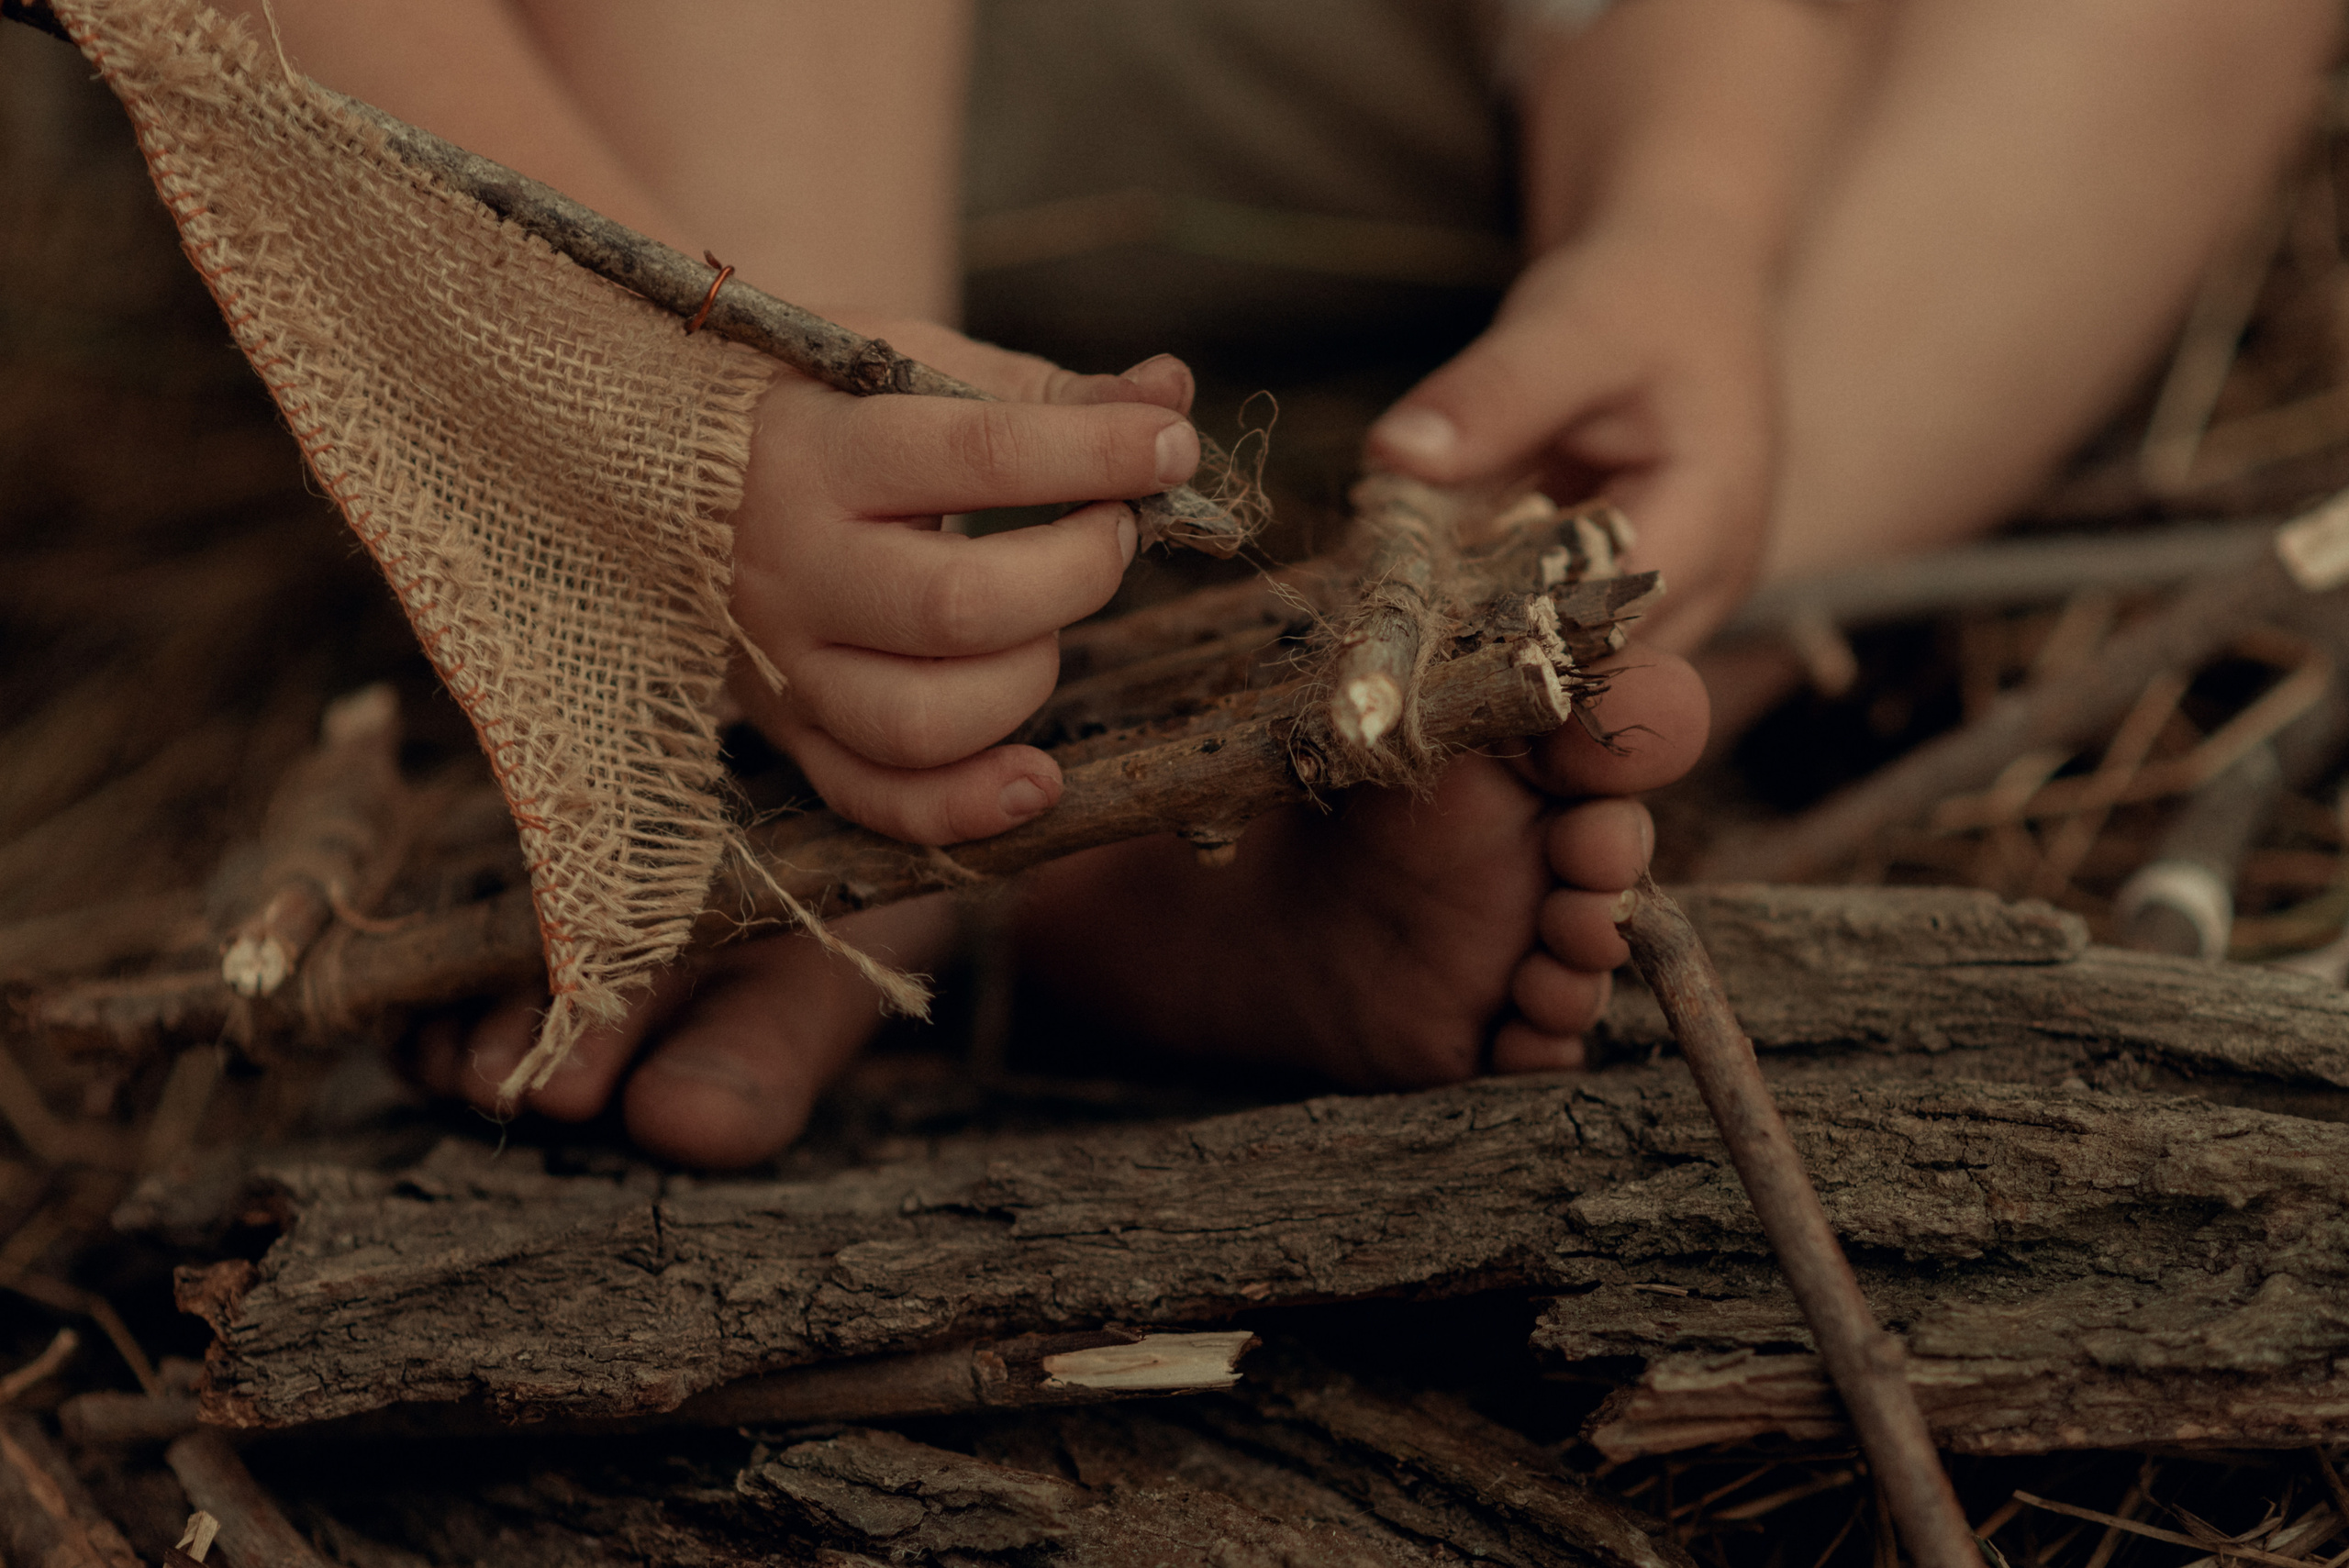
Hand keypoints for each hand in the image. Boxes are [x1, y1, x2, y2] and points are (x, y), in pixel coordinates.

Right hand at [729, 326, 1202, 842]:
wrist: (659, 465)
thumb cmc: (812, 408)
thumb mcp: (906, 365)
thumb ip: (1044, 391)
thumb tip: (1170, 395)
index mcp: (812, 450)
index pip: (979, 456)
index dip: (1097, 454)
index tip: (1169, 447)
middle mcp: (788, 567)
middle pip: (960, 607)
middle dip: (1077, 571)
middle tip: (1111, 528)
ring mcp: (782, 663)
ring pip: (924, 722)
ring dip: (1027, 680)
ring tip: (1048, 621)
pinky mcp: (785, 731)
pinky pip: (875, 799)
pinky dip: (965, 808)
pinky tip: (1036, 779)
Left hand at [1367, 212, 1774, 651]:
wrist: (1681, 287)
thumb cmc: (1642, 294)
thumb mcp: (1570, 322)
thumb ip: (1493, 393)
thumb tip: (1395, 454)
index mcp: (1713, 519)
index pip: (1606, 623)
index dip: (1505, 646)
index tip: (1399, 646)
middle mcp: (1703, 586)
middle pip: (1589, 679)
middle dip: (1482, 686)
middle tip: (1368, 677)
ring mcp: (1667, 608)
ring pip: (1569, 682)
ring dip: (1476, 678)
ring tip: (1375, 666)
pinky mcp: (1619, 607)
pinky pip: (1549, 650)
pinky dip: (1480, 645)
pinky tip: (1402, 634)